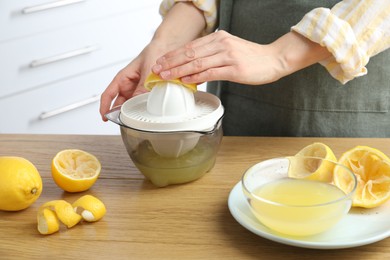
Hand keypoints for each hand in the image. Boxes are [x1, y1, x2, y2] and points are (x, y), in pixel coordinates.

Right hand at [99, 42, 161, 120]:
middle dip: (119, 113)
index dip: (104, 107)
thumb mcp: (147, 71)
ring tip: (135, 120)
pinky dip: (142, 108)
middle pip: (119, 103)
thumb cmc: (153, 53)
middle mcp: (128, 85)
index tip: (104, 117)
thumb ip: (142, 87)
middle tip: (123, 123)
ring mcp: (137, 89)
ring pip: (131, 105)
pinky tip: (146, 114)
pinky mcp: (146, 92)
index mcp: (122, 78)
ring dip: (132, 112)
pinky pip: (142, 102)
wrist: (166, 48)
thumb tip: (138, 102)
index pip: (108, 94)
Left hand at [152, 30, 330, 84]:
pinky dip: (196, 78)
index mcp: (218, 38)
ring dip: (179, 71)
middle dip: (171, 62)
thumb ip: (211, 54)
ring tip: (166, 77)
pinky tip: (186, 81)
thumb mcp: (229, 49)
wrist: (273, 59)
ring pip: (197, 63)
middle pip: (190, 53)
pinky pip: (211, 73)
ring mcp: (228, 56)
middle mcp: (221, 44)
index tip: (160, 62)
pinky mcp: (234, 69)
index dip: (173, 55)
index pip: (190, 46)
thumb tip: (191, 68)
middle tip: (157, 70)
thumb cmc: (251, 57)